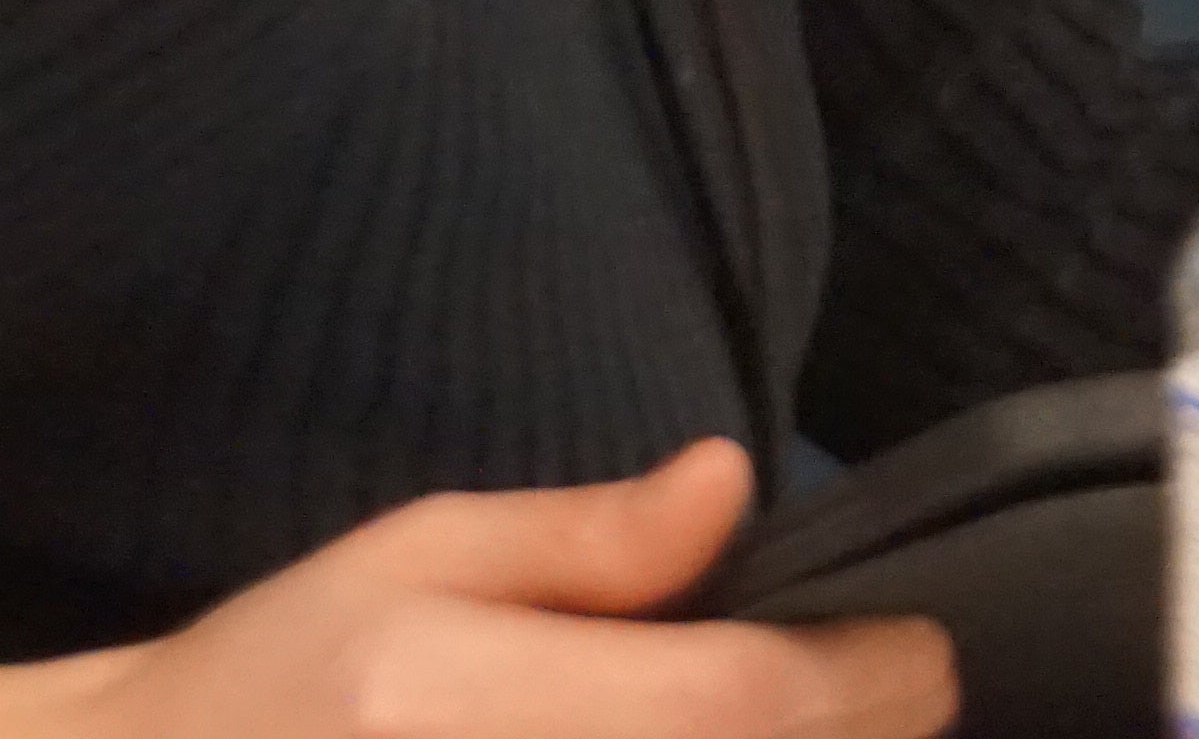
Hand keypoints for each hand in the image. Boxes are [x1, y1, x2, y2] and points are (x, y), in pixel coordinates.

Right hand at [0, 443, 948, 738]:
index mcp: (457, 708)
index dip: (868, 673)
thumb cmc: (273, 680)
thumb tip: (734, 485)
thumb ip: (587, 543)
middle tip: (893, 693)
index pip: (741, 702)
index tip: (925, 646)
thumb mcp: (415, 563)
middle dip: (855, 737)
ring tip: (816, 732)